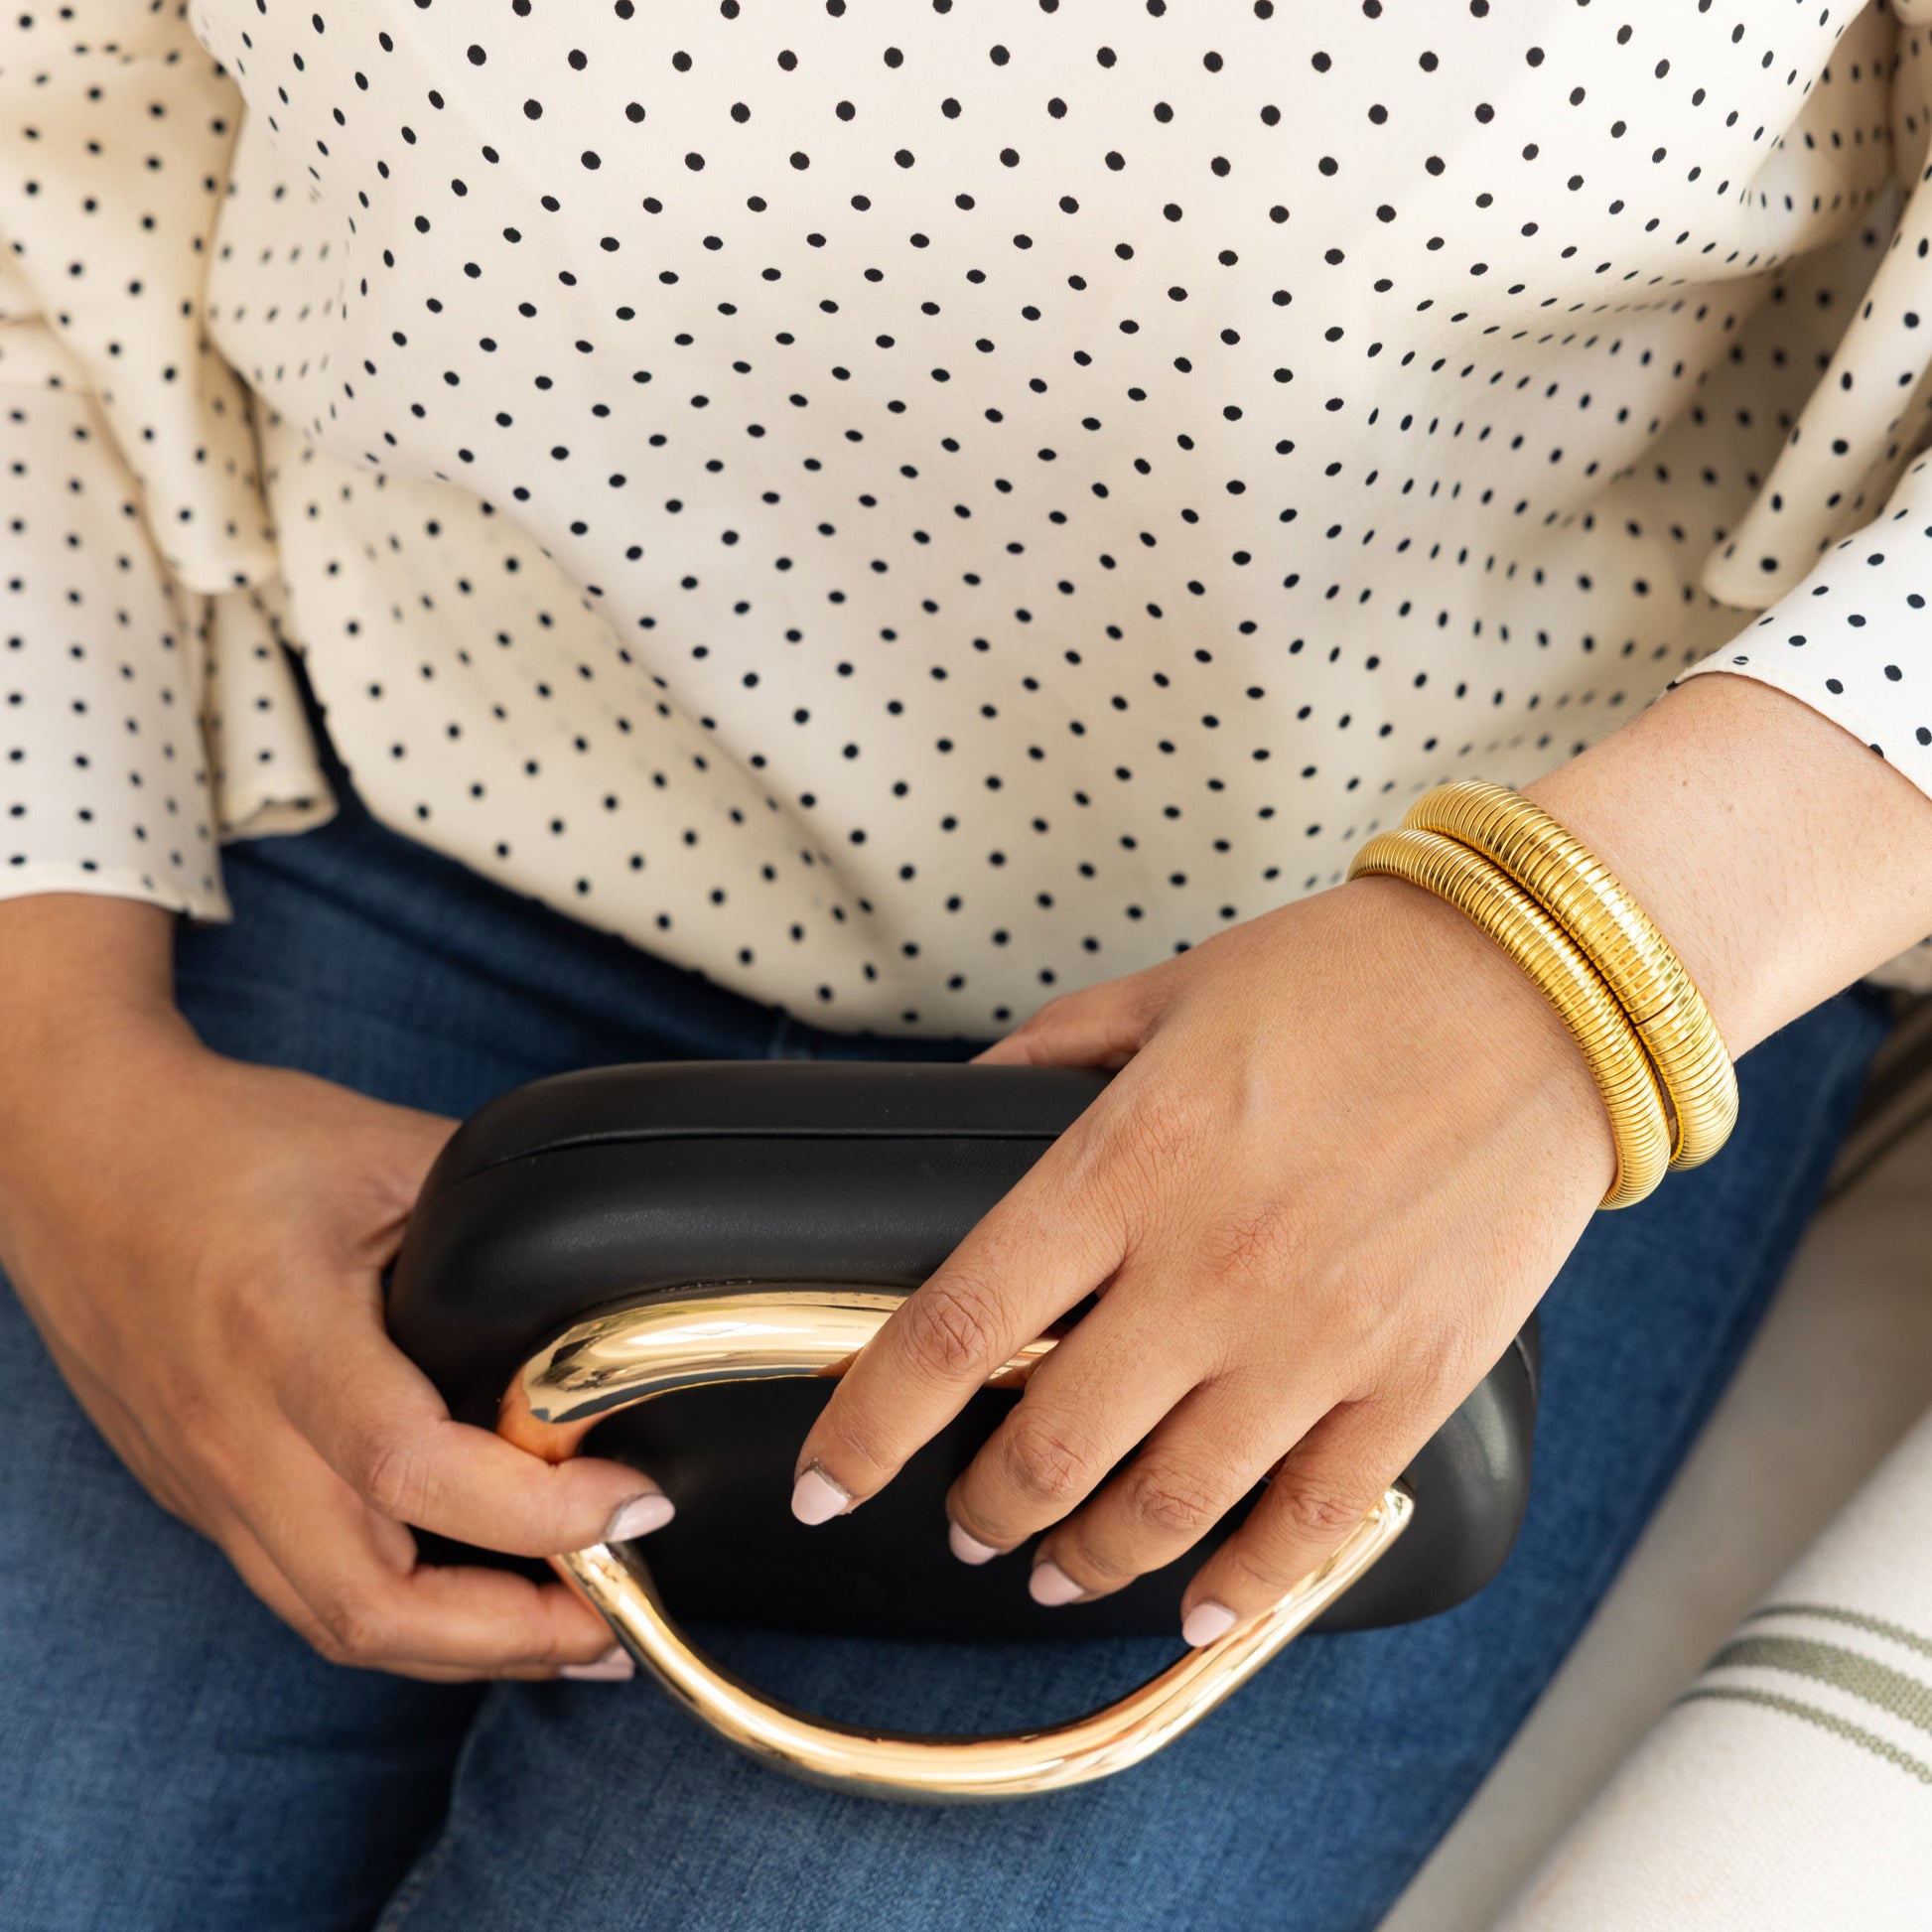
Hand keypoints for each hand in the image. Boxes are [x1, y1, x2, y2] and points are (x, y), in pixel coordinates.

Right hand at [0, 901, 663, 1681]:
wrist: (71, 1160)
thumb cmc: (220, 1142)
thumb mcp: (381, 1148)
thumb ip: (495, 1215)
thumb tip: (597, 1280)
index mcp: (284, 1333)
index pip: (414, 1469)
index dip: (540, 1511)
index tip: (636, 1498)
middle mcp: (238, 1432)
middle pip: (372, 1603)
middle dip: (514, 1636)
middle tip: (621, 1610)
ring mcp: (210, 1480)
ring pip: (335, 1623)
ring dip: (465, 1649)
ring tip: (575, 1630)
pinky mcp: (202, 1497)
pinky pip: (305, 1595)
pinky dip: (404, 1620)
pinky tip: (478, 1606)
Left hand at [792, 874, 1613, 1644]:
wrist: (1543, 986)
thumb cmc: (1354, 973)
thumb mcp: (1170, 989)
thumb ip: (1054, 1054)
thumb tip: (976, 1102)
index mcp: (1125, 1163)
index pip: (954, 1328)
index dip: (868, 1427)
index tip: (825, 1479)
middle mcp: (1205, 1269)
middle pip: (1046, 1448)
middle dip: (980, 1509)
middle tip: (962, 1520)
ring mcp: (1313, 1338)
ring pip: (1165, 1507)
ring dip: (1087, 1558)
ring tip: (1054, 1567)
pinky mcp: (1410, 1379)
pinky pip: (1308, 1522)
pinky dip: (1242, 1583)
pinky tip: (1199, 1602)